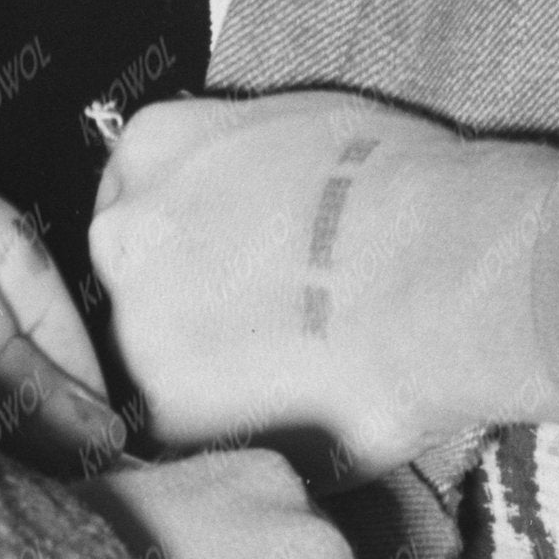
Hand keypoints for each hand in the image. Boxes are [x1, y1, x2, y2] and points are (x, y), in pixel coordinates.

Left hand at [90, 88, 558, 480]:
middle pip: (140, 283)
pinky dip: (246, 435)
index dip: (199, 240)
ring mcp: (135, 329)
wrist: (435, 269)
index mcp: (156, 147)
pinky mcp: (169, 416)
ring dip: (218, 377)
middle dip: (198, 308)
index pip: (143, 197)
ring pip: (163, 365)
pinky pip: (198, 435)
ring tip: (308, 374)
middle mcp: (123, 234)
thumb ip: (243, 162)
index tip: (241, 264)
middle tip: (281, 324)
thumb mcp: (305, 124)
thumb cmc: (402, 188)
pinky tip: (310, 415)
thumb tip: (254, 190)